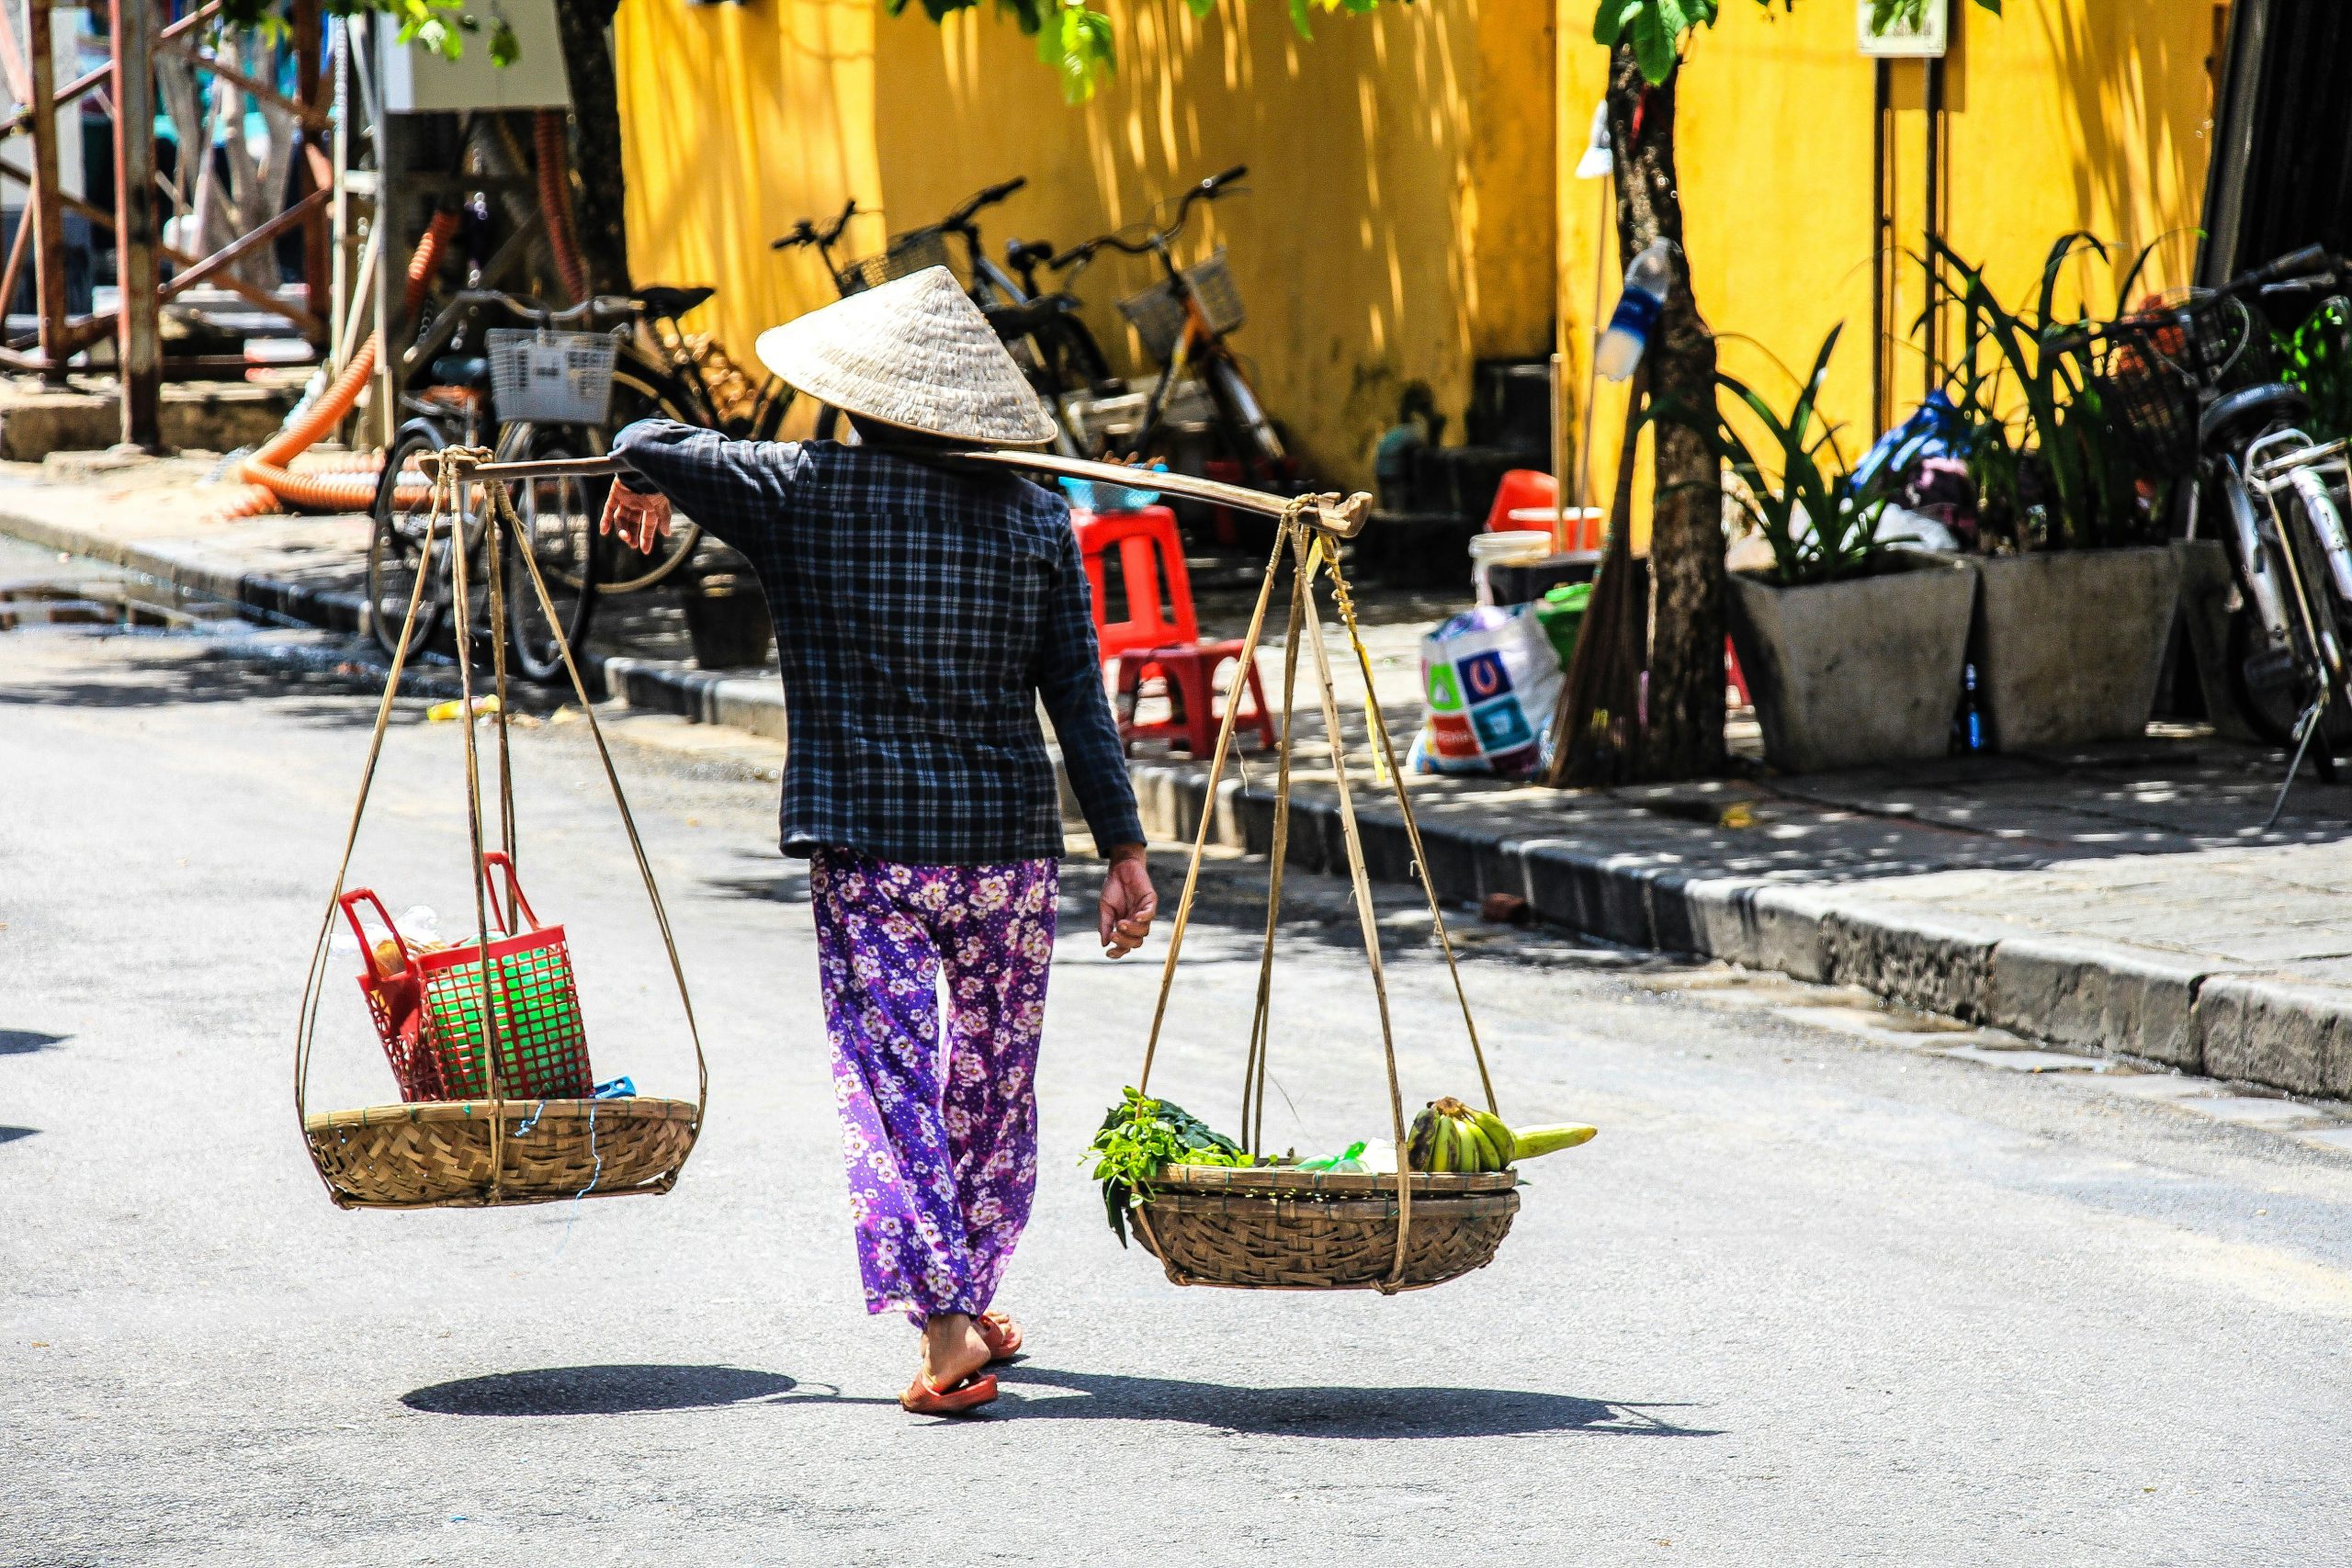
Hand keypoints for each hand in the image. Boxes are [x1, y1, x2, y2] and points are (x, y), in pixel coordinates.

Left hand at [599, 479, 672, 552]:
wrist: (645, 464)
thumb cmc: (657, 482)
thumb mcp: (664, 502)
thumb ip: (664, 518)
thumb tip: (666, 534)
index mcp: (651, 506)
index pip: (648, 525)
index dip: (647, 538)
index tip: (645, 551)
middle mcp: (638, 503)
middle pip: (633, 523)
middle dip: (633, 535)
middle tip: (632, 545)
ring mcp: (626, 498)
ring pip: (621, 518)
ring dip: (622, 529)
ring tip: (625, 537)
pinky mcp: (616, 492)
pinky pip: (609, 508)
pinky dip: (605, 519)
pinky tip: (604, 531)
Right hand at [1097, 844, 1155, 958]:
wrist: (1120, 868)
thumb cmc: (1113, 889)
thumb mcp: (1105, 909)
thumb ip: (1105, 925)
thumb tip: (1104, 944)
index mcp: (1125, 927)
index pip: (1125, 945)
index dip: (1118, 952)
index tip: (1109, 954)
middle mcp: (1136, 923)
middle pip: (1136, 942)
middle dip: (1125, 942)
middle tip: (1114, 935)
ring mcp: (1144, 913)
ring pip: (1144, 931)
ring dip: (1132, 930)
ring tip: (1121, 923)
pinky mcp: (1150, 902)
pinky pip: (1150, 914)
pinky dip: (1144, 918)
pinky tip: (1135, 917)